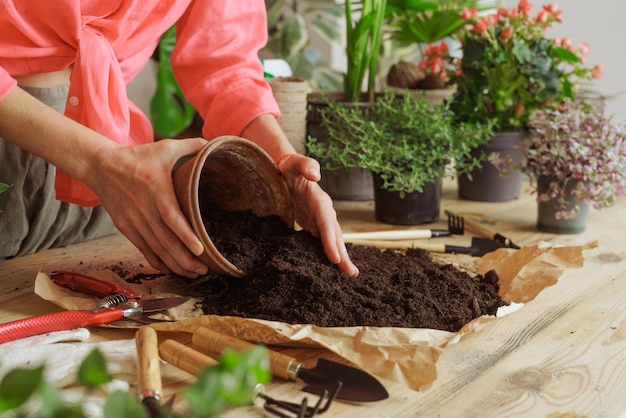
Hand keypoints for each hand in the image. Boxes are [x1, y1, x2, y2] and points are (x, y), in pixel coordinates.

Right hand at [87, 138, 209, 277]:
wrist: (101, 166)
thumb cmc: (138, 157)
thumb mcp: (165, 147)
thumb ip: (190, 146)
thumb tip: (211, 143)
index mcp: (156, 189)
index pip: (172, 217)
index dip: (186, 236)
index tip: (200, 250)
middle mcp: (144, 208)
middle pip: (166, 241)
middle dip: (186, 259)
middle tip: (204, 270)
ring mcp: (133, 221)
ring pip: (156, 249)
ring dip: (175, 265)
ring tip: (193, 273)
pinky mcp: (126, 228)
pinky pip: (144, 250)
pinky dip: (158, 262)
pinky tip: (172, 270)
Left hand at [277, 154, 358, 276]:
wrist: (287, 170)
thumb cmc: (291, 166)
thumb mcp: (295, 162)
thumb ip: (306, 165)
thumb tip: (316, 174)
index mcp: (320, 201)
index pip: (327, 223)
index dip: (331, 241)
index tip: (336, 258)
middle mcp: (324, 212)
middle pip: (335, 236)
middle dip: (343, 255)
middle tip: (351, 274)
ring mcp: (319, 219)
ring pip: (331, 241)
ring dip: (339, 258)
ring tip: (347, 274)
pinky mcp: (312, 224)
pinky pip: (320, 242)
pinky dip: (326, 254)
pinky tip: (327, 267)